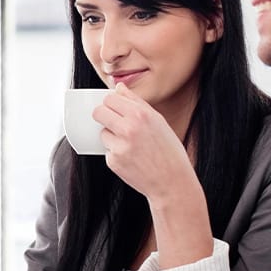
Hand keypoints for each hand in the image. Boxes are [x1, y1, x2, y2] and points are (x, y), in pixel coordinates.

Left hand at [95, 84, 212, 267]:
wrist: (172, 183)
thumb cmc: (168, 150)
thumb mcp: (158, 121)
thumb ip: (136, 102)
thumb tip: (118, 87)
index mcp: (140, 115)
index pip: (109, 99)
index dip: (110, 103)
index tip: (114, 108)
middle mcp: (128, 129)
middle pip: (98, 112)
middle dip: (103, 115)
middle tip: (113, 122)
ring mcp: (119, 146)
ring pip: (102, 132)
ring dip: (111, 137)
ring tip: (131, 145)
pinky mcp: (113, 161)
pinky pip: (108, 151)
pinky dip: (116, 153)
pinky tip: (132, 159)